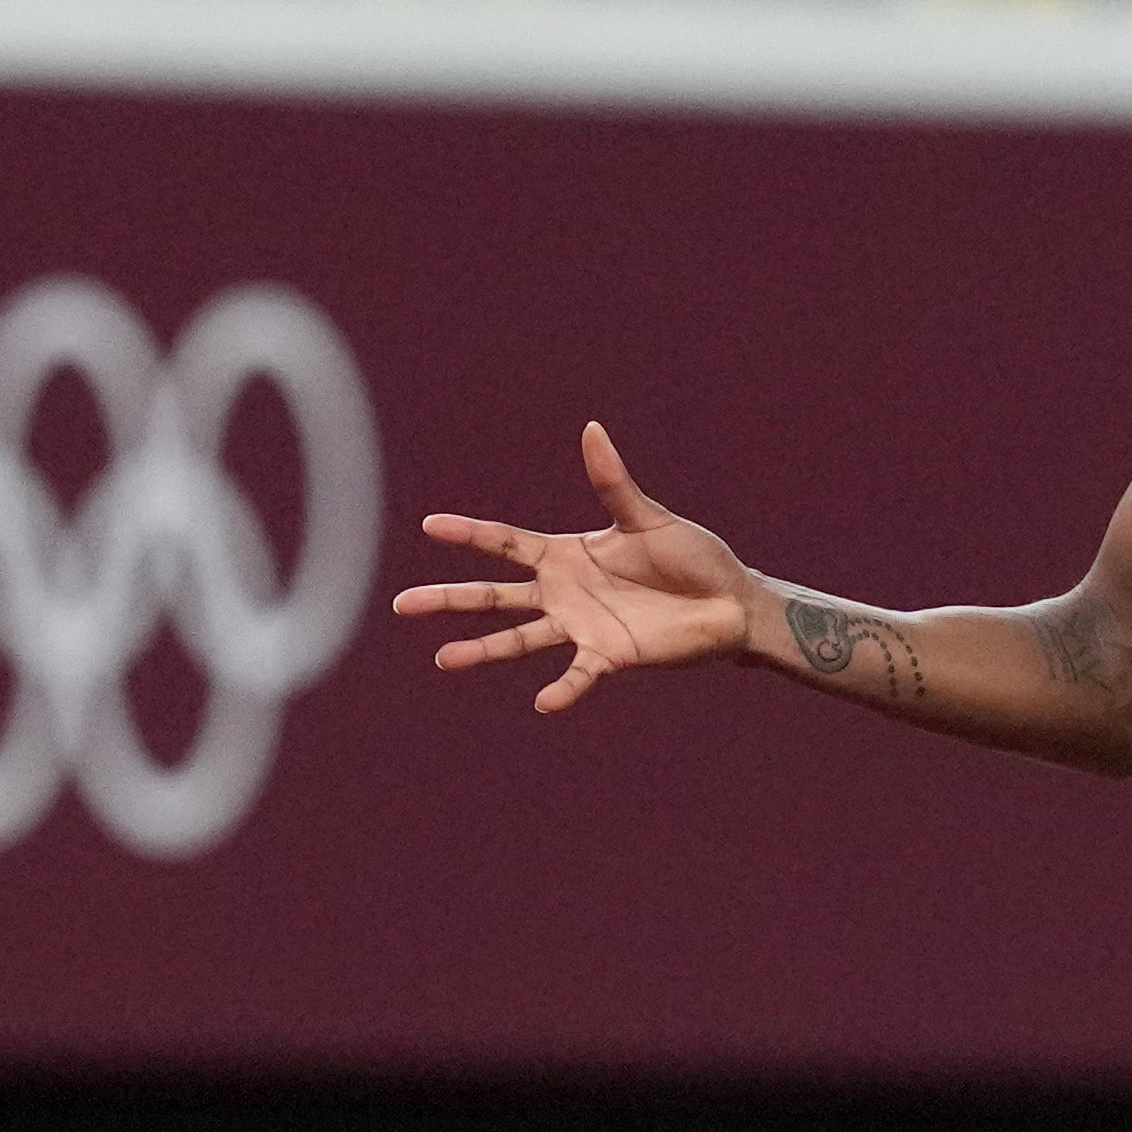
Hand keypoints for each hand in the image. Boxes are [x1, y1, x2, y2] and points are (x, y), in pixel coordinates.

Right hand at [400, 423, 758, 713]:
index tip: (429, 526)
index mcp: (567, 555)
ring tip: (443, 659)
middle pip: (495, 595)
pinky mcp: (610, 655)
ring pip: (520, 639)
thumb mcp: (648, 517)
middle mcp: (564, 593)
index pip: (505, 543)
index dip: (469, 534)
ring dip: (483, 650)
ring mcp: (582, 626)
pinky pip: (579, 675)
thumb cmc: (692, 557)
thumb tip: (592, 429)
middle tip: (401, 605)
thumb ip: (613, 483)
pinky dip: (564, 689)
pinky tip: (544, 702)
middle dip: (449, 599)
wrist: (730, 601)